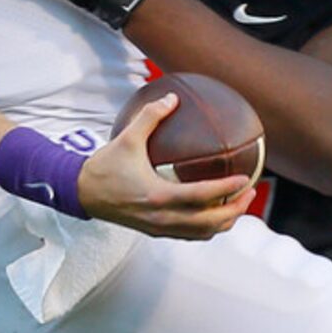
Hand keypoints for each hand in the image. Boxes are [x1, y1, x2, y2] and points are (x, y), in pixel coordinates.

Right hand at [77, 94, 254, 239]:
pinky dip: (208, 227)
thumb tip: (172, 97)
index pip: (202, 197)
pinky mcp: (156, 232)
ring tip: (238, 202)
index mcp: (159, 197)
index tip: (246, 179)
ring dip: (224, 221)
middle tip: (249, 190)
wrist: (82, 193)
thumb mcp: (127, 137)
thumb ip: (150, 116)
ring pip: (203, 233)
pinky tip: (214, 210)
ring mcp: (160, 228)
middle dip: (235, 210)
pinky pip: (190, 235)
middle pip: (210, 223)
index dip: (227, 190)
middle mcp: (162, 218)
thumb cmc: (104, 166)